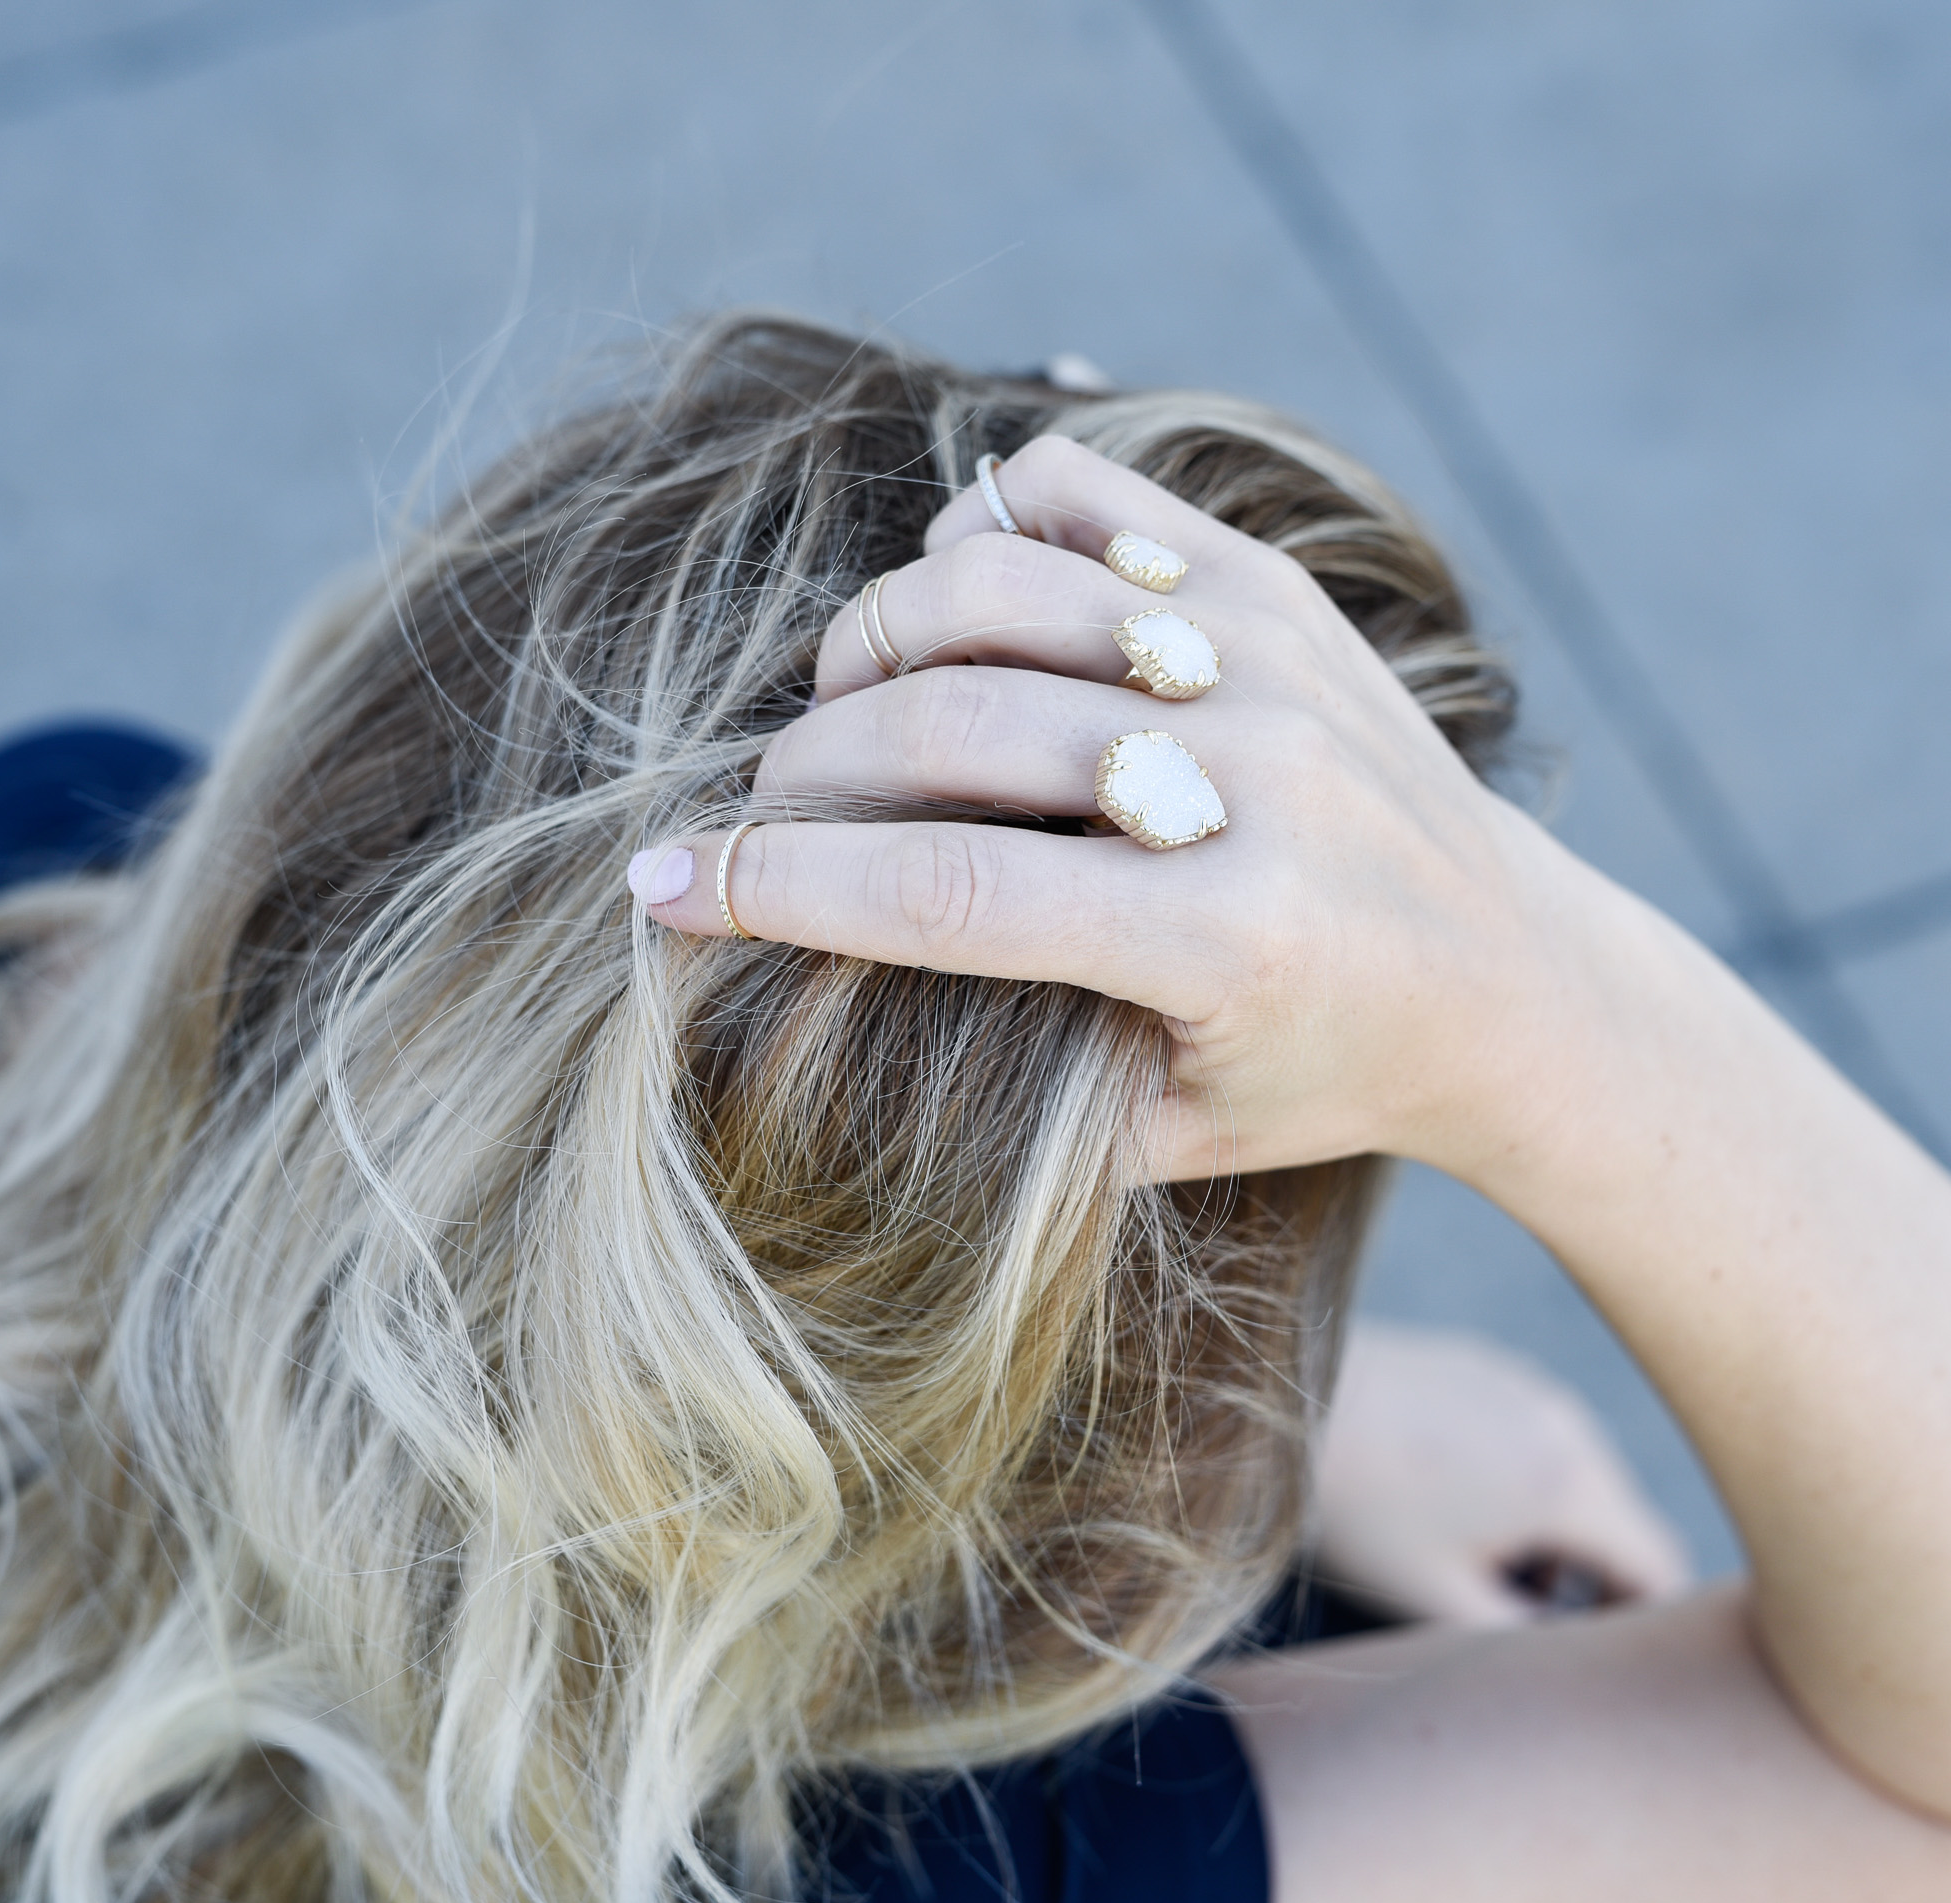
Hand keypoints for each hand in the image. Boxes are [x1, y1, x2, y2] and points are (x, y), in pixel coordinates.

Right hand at [631, 435, 1578, 1181]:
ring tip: (841, 705)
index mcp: (1226, 937)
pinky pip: (1080, 497)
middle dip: (803, 767)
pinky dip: (979, 529)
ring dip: (870, 639)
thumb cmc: (1324, 1072)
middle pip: (951, 723)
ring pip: (995, 586)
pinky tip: (952, 604)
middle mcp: (1254, 778)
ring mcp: (1269, 659)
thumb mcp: (1171, 1135)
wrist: (1512, 974)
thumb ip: (1008, 1093)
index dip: (775, 884)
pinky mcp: (1276, 587)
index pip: (945, 891)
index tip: (659, 884)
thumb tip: (814, 1006)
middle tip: (759, 805)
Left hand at [1313, 1322, 1692, 1626]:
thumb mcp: (1442, 1601)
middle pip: (1624, 1524)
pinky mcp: (1488, 1366)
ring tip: (1469, 1561)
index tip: (1597, 1662)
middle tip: (1519, 1619)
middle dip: (1592, 1582)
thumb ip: (1530, 1640)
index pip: (1663, 1571)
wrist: (1273, 1399)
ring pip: (1579, 1478)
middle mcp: (1567, 1423)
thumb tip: (1577, 1654)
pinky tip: (1442, 1499)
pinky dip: (1519, 1479)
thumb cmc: (1353, 1508)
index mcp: (1569, 1485)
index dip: (1645, 1630)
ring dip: (1553, 1532)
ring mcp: (1528, 1384)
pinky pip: (1535, 1436)